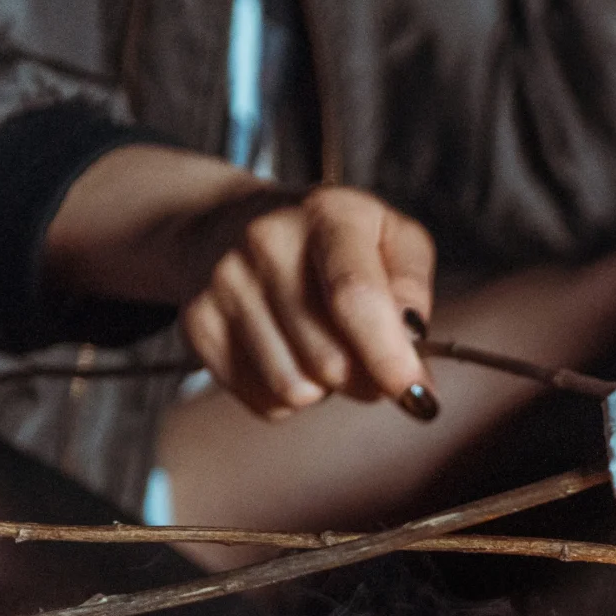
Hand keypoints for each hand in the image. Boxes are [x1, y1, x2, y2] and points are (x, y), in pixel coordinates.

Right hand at [44, 147, 434, 419]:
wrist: (231, 222)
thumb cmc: (333, 240)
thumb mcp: (391, 236)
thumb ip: (412, 285)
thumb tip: (413, 343)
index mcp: (327, 215)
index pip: (355, 296)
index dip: (389, 357)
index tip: (417, 393)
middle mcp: (266, 241)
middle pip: (329, 360)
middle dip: (366, 380)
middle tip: (370, 361)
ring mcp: (224, 282)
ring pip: (294, 389)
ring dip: (323, 389)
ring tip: (321, 346)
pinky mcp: (197, 323)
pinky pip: (262, 400)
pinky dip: (287, 396)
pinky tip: (287, 353)